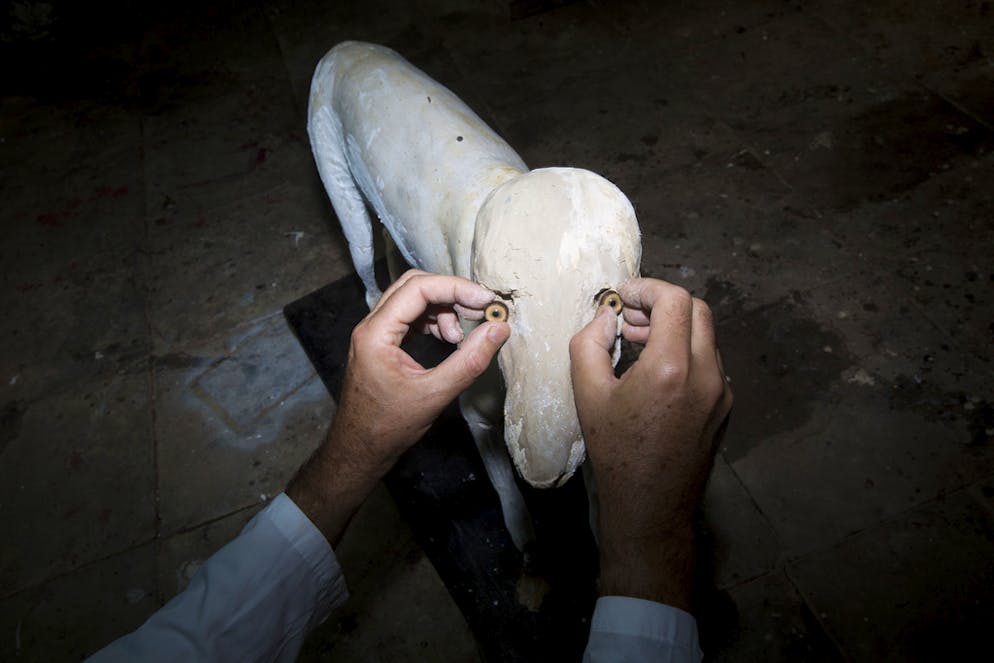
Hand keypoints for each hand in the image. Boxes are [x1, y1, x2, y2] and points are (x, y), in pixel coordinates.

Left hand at [288, 270, 509, 545]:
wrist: (359, 449)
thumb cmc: (389, 427)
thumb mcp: (435, 394)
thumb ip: (469, 360)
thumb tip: (499, 328)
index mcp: (376, 333)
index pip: (418, 288)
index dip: (456, 288)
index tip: (487, 301)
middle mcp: (371, 325)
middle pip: (414, 286)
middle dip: (451, 293)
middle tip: (481, 311)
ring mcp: (375, 332)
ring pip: (413, 299)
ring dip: (444, 308)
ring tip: (463, 336)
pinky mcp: (382, 341)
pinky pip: (411, 316)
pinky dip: (435, 321)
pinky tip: (451, 340)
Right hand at [569, 277, 732, 610]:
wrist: (652, 506)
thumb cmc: (615, 452)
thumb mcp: (587, 394)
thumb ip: (590, 343)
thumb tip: (605, 315)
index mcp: (671, 367)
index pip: (675, 299)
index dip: (647, 288)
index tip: (621, 298)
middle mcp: (706, 374)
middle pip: (697, 309)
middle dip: (662, 304)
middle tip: (629, 318)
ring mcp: (722, 391)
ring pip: (705, 335)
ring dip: (674, 327)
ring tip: (638, 342)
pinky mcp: (725, 405)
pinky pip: (708, 361)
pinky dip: (684, 351)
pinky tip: (656, 371)